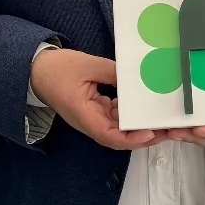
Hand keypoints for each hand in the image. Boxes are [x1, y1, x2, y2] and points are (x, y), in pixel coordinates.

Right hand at [31, 48, 157, 150]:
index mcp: (84, 116)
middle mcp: (90, 122)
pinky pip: (117, 117)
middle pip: (119, 137)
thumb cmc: (58, 69)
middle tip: (168, 128)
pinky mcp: (97, 110)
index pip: (109, 136)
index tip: (150, 133)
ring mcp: (94, 118)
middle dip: (144, 135)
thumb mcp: (88, 65)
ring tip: (163, 120)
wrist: (37, 70)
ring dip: (140, 126)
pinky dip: (132, 114)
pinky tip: (147, 106)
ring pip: (120, 129)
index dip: (131, 139)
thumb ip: (113, 72)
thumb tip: (136, 79)